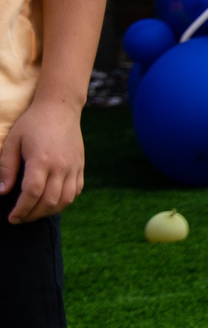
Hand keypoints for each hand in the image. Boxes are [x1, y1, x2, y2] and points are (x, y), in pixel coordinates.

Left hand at [0, 98, 83, 222]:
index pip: (32, 193)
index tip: (12, 218)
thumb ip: (7, 168)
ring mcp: (73, 167)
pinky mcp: (80, 166)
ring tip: (34, 213)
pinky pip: (75, 191)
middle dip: (32, 215)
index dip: (22, 209)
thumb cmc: (32, 123)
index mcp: (42, 160)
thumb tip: (2, 191)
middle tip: (19, 219)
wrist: (60, 108)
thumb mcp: (13, 141)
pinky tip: (51, 202)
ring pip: (65, 200)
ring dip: (49, 211)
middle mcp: (61, 166)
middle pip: (49, 201)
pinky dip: (64, 202)